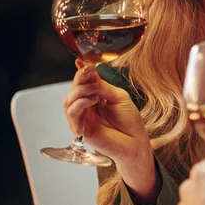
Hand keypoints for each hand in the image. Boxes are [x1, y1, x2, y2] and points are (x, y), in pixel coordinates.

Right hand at [63, 60, 159, 204]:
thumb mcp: (118, 97)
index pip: (82, 84)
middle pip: (73, 91)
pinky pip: (72, 114)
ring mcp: (81, 120)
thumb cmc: (130, 121)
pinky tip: (94, 99)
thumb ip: (104, 86)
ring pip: (68, 101)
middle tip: (91, 72)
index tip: (83, 62)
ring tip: (96, 89)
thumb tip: (90, 71)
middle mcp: (85, 109)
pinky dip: (81, 103)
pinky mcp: (81, 130)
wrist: (136, 142)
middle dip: (80, 79)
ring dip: (80, 90)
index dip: (81, 72)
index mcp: (93, 99)